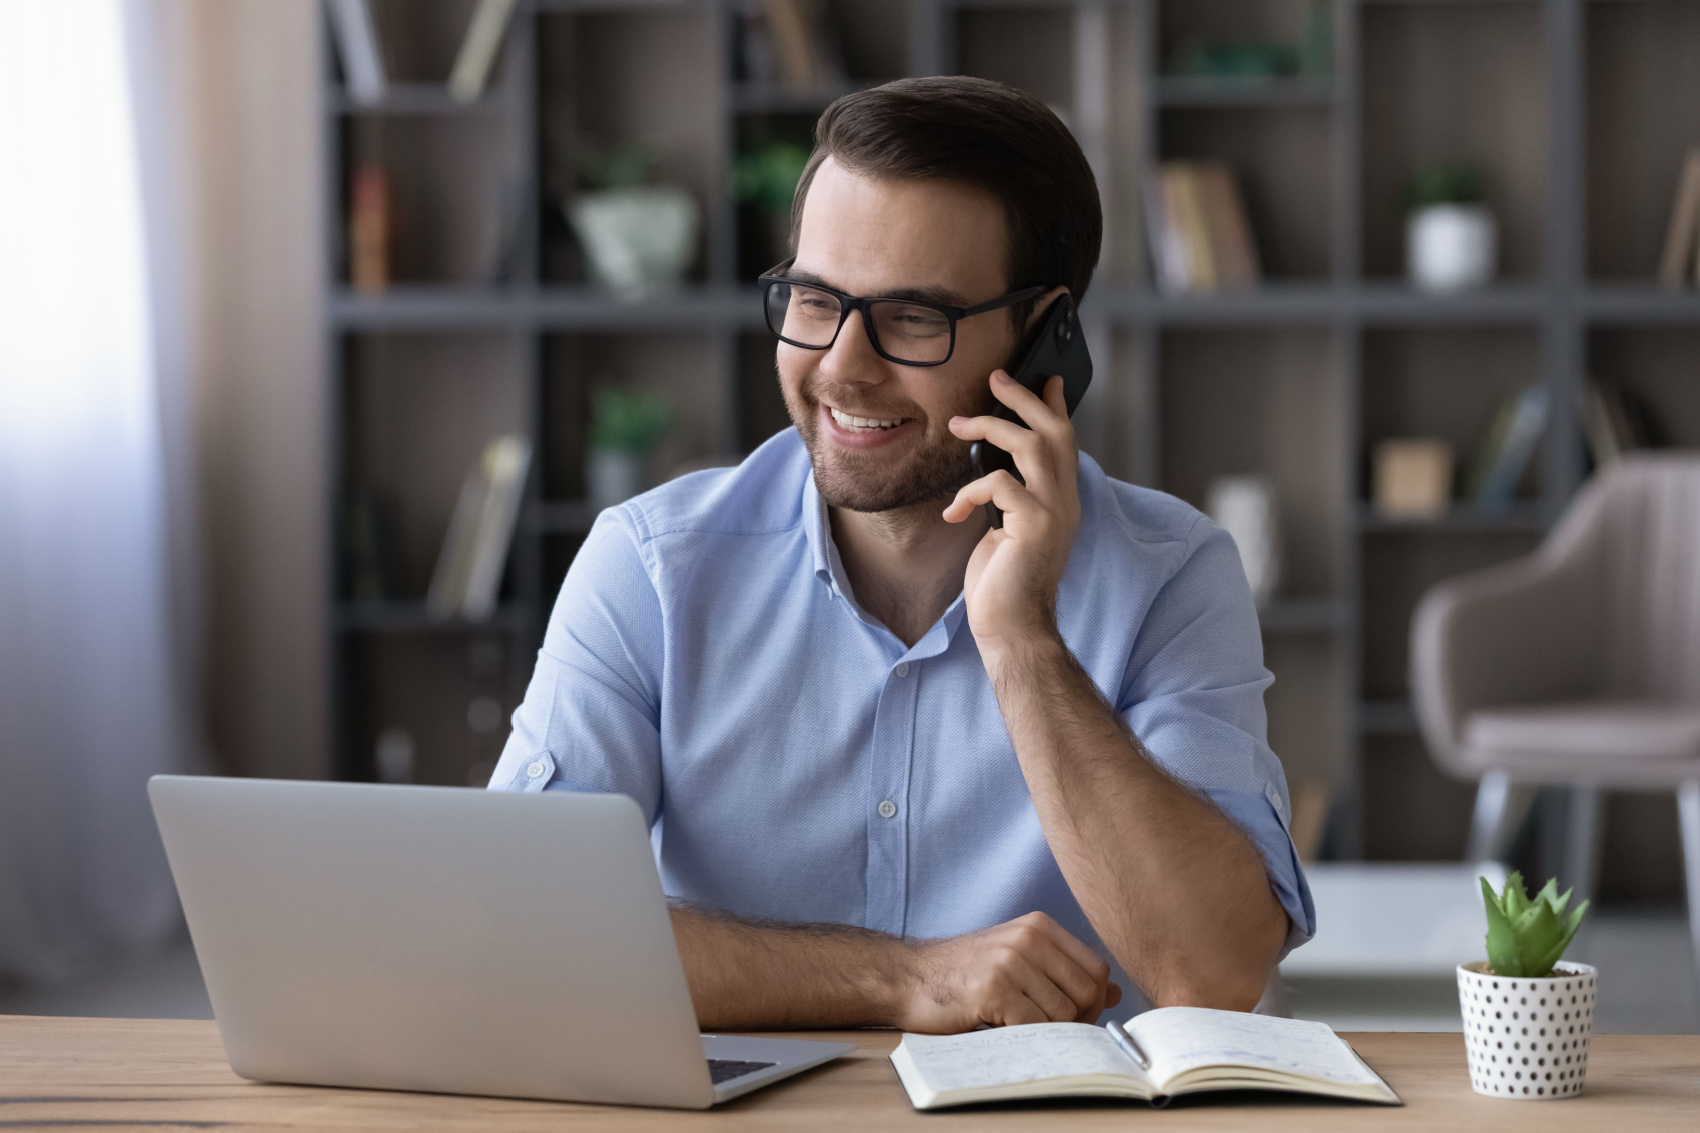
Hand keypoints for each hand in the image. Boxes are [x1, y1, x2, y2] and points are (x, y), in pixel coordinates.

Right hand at [896, 912, 1120, 1032]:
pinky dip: (1028, 1037)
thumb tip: (1116, 991)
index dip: (1094, 1001)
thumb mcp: (1018, 959)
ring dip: (1048, 1031)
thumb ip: (1063, 971)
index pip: (1097, 969)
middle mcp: (1029, 937)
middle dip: (1077, 1021)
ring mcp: (1011, 962)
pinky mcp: (994, 990)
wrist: (911, 977)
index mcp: (1039, 926)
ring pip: (1064, 1013)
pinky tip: (1005, 1028)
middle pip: (1087, 993)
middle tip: (1048, 1029)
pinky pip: (1036, 1026)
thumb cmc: (965, 972)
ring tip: (1020, 1025)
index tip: (1075, 1016)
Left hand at [944, 372, 1080, 657]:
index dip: (1055, 408)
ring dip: (991, 426)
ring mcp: (1054, 512)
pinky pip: (999, 483)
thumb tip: (993, 467)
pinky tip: (954, 514)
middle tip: (997, 377)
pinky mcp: (1034, 525)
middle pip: (1054, 432)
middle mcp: (1065, 502)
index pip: (1065, 443)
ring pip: (1030, 445)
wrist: (1011, 628)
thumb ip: (1010, 498)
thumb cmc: (1002, 583)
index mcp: (1060, 502)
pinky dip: (969, 492)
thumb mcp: (1007, 529)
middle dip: (1025, 398)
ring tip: (958, 422)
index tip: (1048, 379)